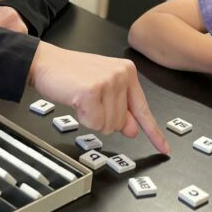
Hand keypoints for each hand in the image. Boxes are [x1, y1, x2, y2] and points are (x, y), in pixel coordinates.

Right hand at [28, 42, 170, 154]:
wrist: (46, 62)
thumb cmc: (71, 74)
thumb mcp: (102, 88)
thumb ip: (120, 108)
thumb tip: (132, 129)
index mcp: (127, 72)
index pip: (143, 109)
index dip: (153, 133)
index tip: (165, 149)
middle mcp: (121, 74)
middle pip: (121, 123)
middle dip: (102, 118)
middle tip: (89, 100)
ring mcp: (108, 82)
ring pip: (108, 126)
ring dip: (91, 119)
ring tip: (82, 98)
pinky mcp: (92, 91)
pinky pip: (93, 124)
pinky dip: (82, 118)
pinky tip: (77, 100)